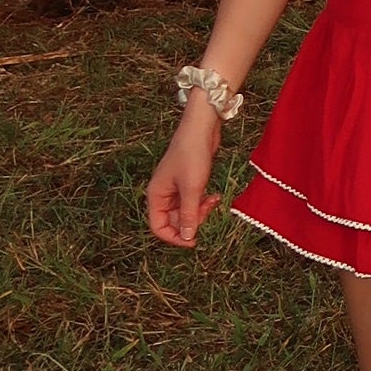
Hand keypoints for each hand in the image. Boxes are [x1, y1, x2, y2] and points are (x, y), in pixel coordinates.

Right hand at [145, 102, 222, 247]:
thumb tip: (187, 238)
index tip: (194, 241)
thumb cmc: (192, 155)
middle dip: (192, 221)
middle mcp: (162, 193)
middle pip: (174, 222)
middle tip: (207, 211)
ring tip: (213, 201)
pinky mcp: (187, 183)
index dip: (174, 238)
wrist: (201, 129)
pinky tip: (214, 196)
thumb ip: (189, 215)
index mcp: (156, 195)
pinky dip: (203, 203)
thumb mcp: (192, 189)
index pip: (158, 227)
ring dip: (200, 212)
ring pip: (186, 213)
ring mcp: (175, 188)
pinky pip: (193, 202)